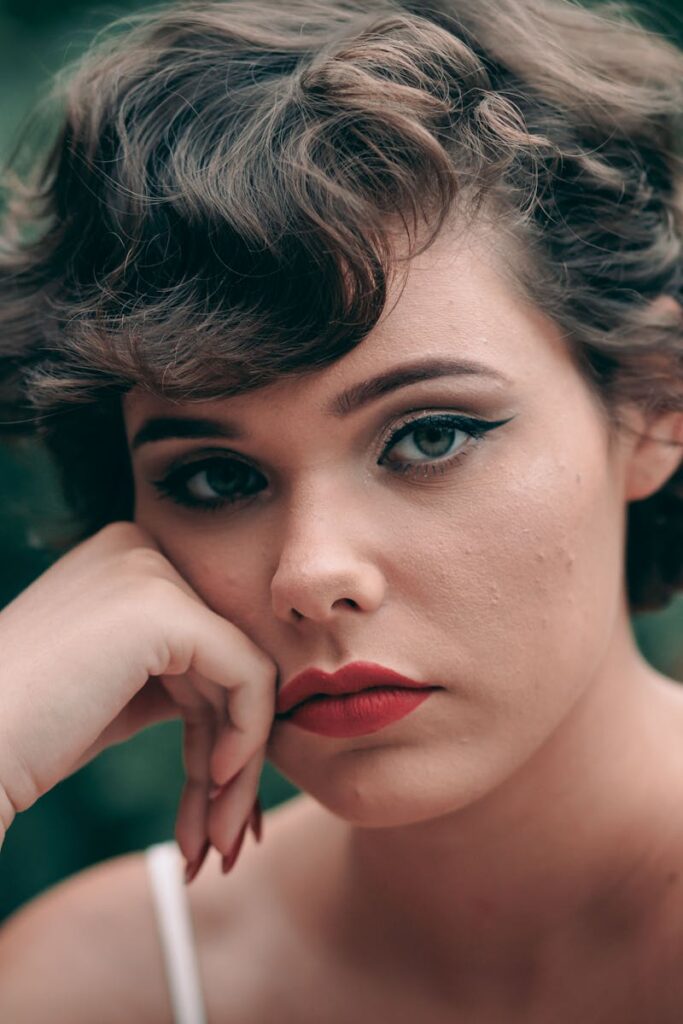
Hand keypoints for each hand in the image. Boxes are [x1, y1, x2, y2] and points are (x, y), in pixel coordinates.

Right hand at [0, 521, 276, 879]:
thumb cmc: (25, 736)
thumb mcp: (114, 690)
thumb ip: (175, 677)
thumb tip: (247, 707)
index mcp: (122, 559)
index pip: (205, 643)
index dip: (218, 727)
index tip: (215, 801)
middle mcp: (137, 549)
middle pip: (225, 660)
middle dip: (232, 755)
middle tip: (224, 836)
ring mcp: (149, 573)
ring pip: (243, 676)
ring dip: (238, 769)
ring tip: (221, 841)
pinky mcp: (164, 610)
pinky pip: (248, 676)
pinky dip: (246, 738)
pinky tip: (215, 787)